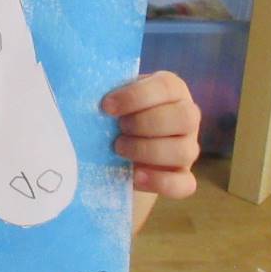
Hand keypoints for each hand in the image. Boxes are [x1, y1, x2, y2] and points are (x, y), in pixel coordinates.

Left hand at [101, 70, 199, 199]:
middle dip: (145, 123)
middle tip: (118, 128)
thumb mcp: (112, 97)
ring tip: (118, 148)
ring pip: (185, 151)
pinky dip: (160, 181)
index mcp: (171, 90)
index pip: (166, 87)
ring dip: (147, 150)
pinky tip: (135, 176)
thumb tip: (83, 90)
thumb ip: (103, 90)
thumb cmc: (112, 114)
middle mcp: (186, 117)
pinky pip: (185, 184)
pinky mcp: (182, 177)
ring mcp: (187, 148)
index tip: (106, 106)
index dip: (136, 96)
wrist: (115, 147)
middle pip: (185, 117)